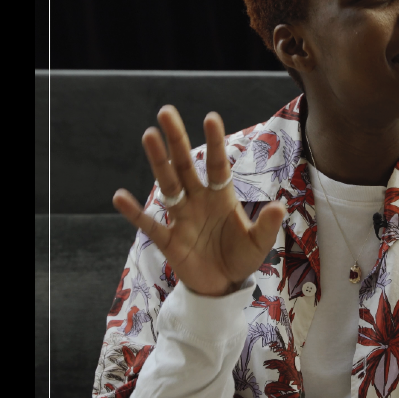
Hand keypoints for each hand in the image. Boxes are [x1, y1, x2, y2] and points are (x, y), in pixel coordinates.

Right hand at [112, 106, 287, 297]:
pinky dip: (134, 212)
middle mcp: (198, 200)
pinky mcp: (168, 239)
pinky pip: (149, 224)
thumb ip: (267, 225)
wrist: (223, 286)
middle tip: (166, 111)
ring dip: (158, 161)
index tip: (210, 117)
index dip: (214, 142)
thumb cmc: (241, 257)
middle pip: (184, 164)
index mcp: (221, 196)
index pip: (217, 164)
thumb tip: (279, 207)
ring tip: (149, 136)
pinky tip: (119, 196)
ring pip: (167, 184)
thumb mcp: (259, 243)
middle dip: (176, 139)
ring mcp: (181, 217)